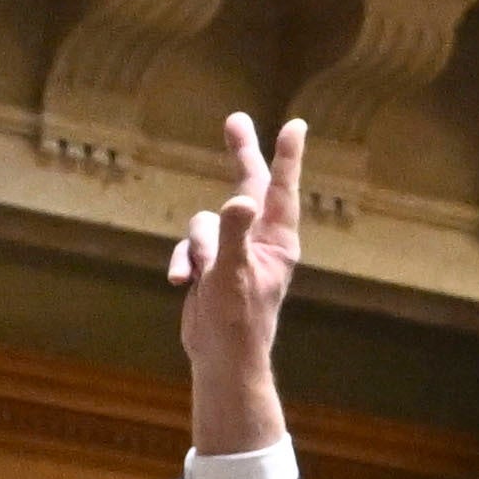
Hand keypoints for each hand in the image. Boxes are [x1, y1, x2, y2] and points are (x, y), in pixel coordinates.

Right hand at [168, 113, 305, 460]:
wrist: (223, 359)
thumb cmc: (238, 321)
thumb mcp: (233, 274)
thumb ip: (234, 234)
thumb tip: (240, 200)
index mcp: (279, 241)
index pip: (281, 188)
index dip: (287, 155)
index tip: (296, 124)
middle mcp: (261, 240)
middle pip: (247, 186)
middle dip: (239, 154)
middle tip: (236, 119)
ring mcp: (235, 250)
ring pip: (204, 223)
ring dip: (197, 249)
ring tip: (203, 278)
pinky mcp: (213, 264)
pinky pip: (190, 247)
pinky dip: (183, 262)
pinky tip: (182, 283)